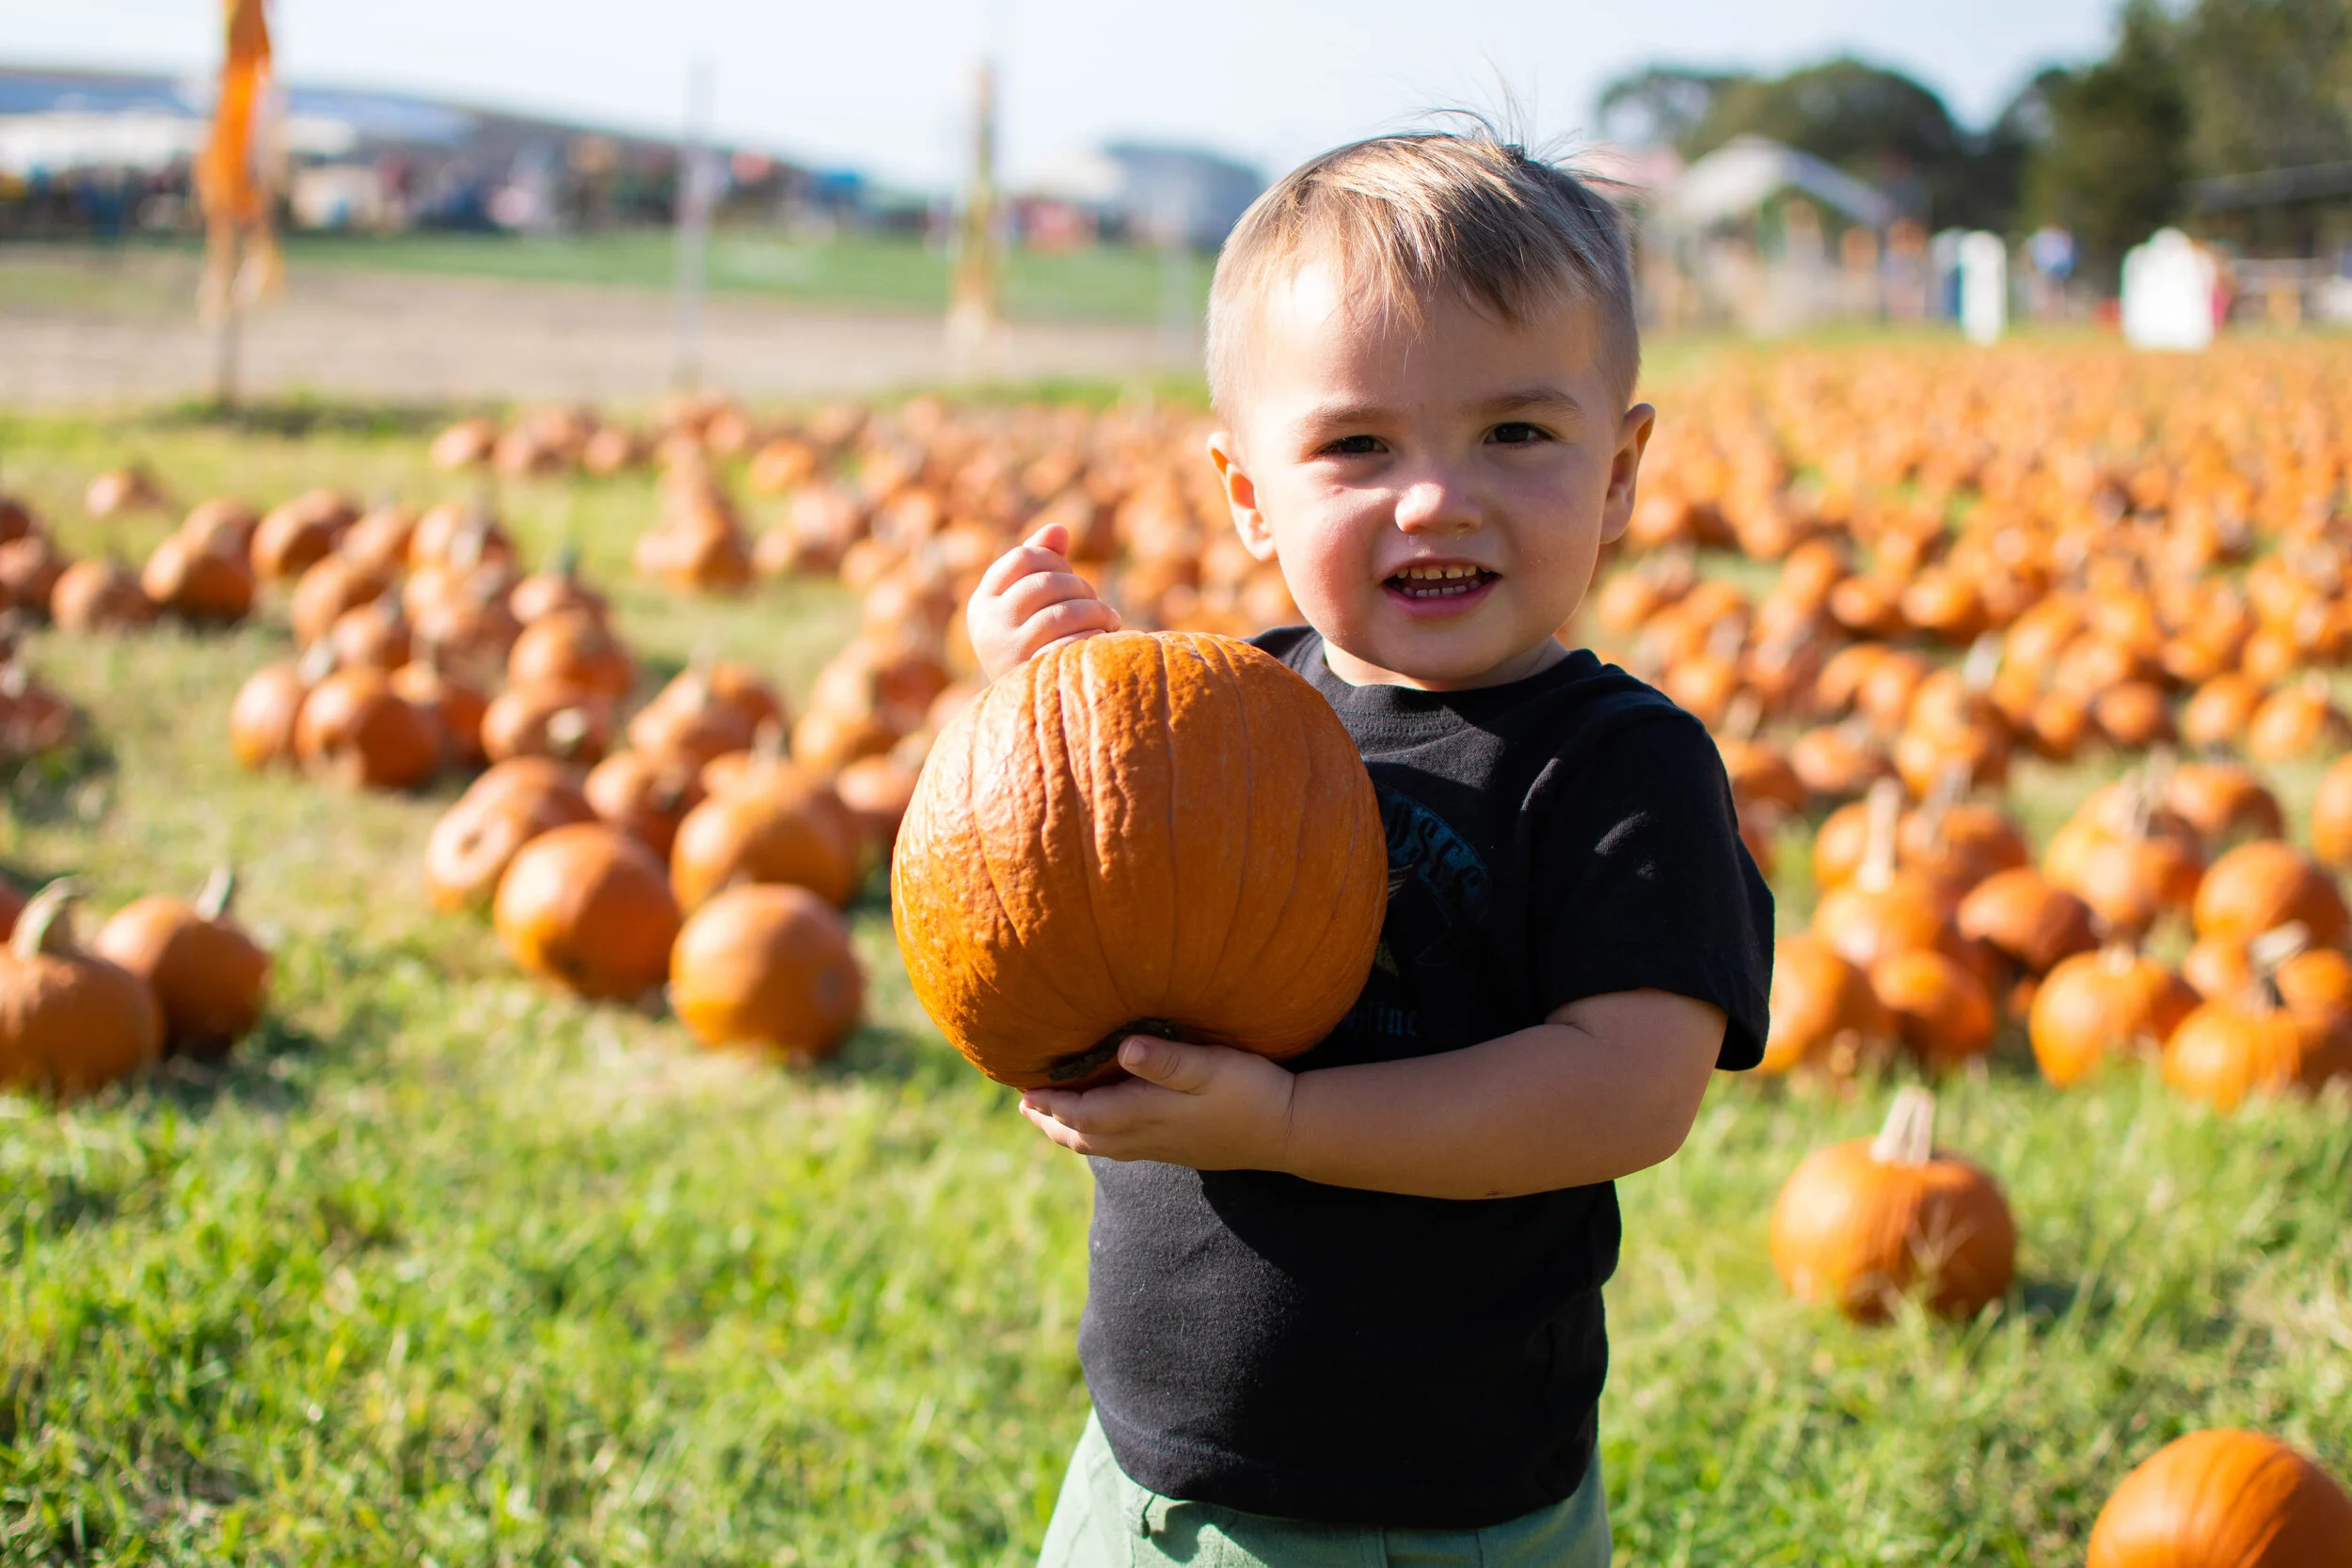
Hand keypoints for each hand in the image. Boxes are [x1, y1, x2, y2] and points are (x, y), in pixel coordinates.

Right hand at [967, 521, 1120, 681]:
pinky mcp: (1036, 675)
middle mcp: (989, 626)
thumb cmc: (1033, 646)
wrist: (1029, 709)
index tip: (1070, 576)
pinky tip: (1105, 638)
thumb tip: (1058, 529)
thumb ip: (1040, 563)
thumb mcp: (1028, 605)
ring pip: (1062, 612)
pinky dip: (1095, 636)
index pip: (1023, 557)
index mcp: (983, 603)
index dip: (1055, 559)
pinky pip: (1072, 643)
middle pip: (1046, 582)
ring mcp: (1010, 651)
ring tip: (1110, 618)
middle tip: (1097, 602)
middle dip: (1081, 587)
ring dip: (1096, 610)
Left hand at [1020, 1035, 1296, 1170]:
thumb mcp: (1213, 1068)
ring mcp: (1163, 1147)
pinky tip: (1103, 1125)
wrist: (1289, 1131)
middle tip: (1026, 1106)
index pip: (1085, 1114)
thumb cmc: (1251, 1092)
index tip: (1023, 1089)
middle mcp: (1148, 1136)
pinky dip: (1098, 1136)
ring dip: (1071, 1132)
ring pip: (1102, 1146)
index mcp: (1148, 1114)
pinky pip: (1122, 1148)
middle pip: (1084, 1137)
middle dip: (1051, 1122)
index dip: (1052, 1104)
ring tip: (1050, 1118)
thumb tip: (1124, 1049)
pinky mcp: (1178, 1149)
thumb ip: (1168, 1060)